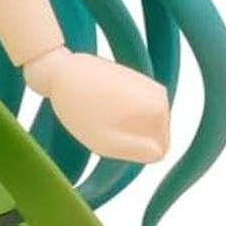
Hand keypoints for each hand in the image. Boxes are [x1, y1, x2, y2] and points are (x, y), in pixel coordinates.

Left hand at [22, 46, 169, 163]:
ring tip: (102, 113)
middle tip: (105, 126)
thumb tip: (158, 152)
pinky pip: (135, 110)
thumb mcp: (108, 144)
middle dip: (131, 137)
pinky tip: (101, 103)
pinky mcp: (137, 79)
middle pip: (152, 136)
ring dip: (124, 125)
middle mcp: (162, 96)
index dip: (133, 151)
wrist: (63, 72)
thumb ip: (140, 153)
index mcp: (159, 111)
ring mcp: (150, 85)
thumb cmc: (81, 110)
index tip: (113, 137)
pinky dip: (120, 111)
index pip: (159, 151)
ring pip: (143, 123)